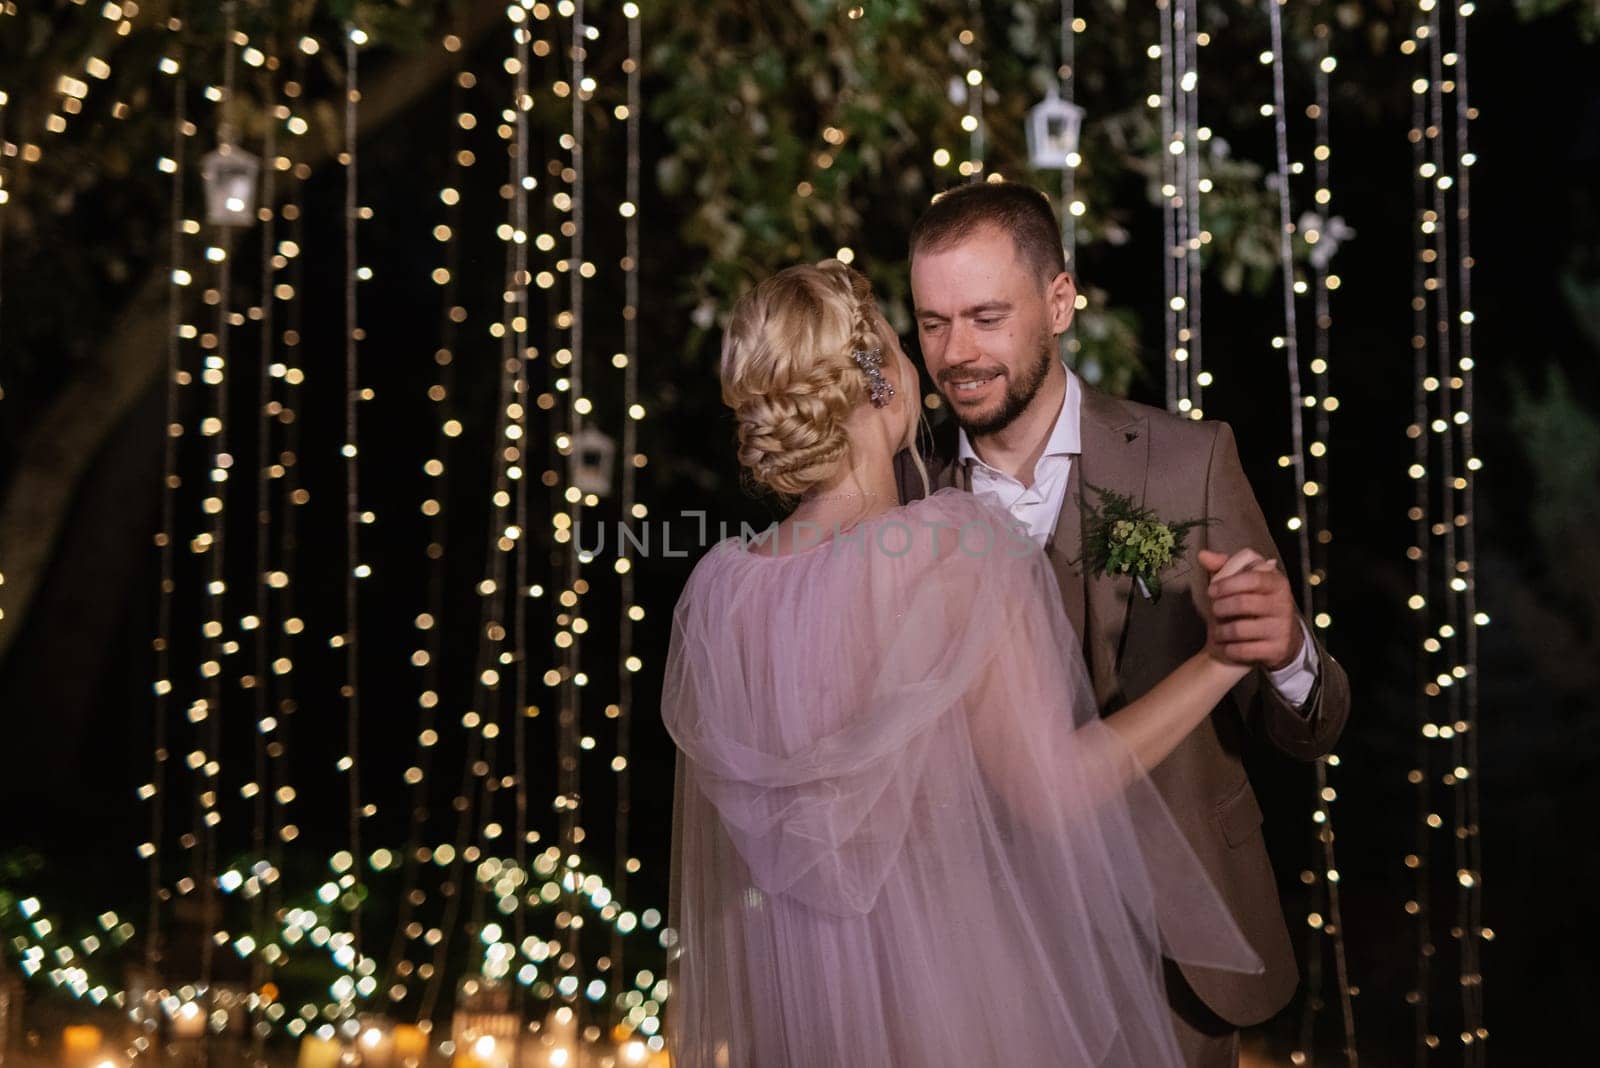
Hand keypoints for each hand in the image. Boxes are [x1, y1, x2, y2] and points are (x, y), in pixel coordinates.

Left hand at [1197, 548, 1305, 670]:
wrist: (1276, 640)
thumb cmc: (1252, 604)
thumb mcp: (1242, 582)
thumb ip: (1223, 566)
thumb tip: (1202, 555)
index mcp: (1276, 582)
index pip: (1252, 578)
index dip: (1226, 584)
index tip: (1211, 591)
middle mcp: (1284, 604)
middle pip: (1242, 603)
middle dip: (1220, 608)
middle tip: (1214, 612)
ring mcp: (1282, 628)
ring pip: (1239, 629)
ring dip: (1220, 631)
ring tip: (1217, 631)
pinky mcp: (1277, 650)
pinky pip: (1243, 650)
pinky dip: (1228, 649)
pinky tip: (1226, 645)